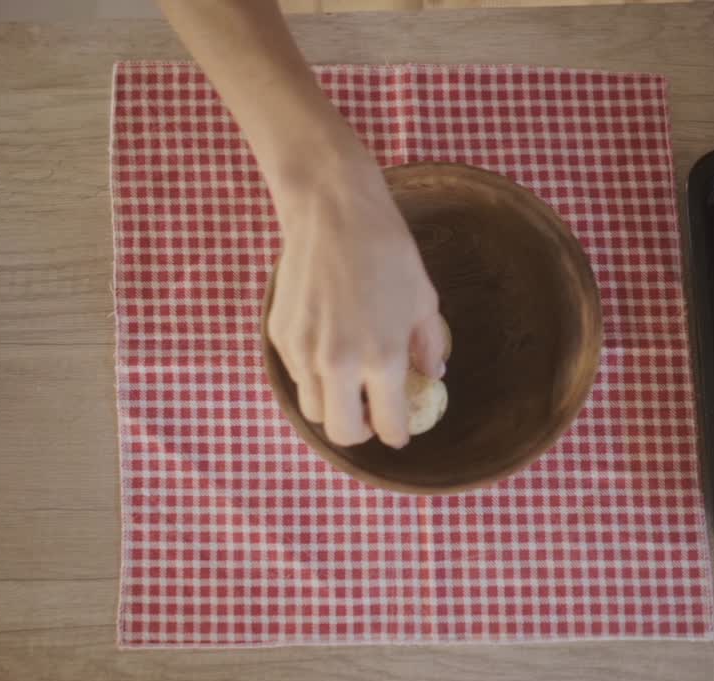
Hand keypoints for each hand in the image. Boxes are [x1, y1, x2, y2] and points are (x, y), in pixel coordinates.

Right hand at [267, 148, 446, 448]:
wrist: (332, 213)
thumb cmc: (387, 252)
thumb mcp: (423, 299)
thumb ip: (428, 346)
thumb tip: (432, 375)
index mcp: (382, 358)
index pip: (388, 426)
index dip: (397, 434)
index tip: (399, 431)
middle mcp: (339, 364)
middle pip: (343, 432)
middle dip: (360, 431)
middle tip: (371, 414)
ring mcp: (304, 352)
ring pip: (314, 409)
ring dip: (333, 406)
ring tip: (348, 384)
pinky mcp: (281, 336)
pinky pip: (296, 375)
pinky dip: (313, 375)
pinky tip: (328, 348)